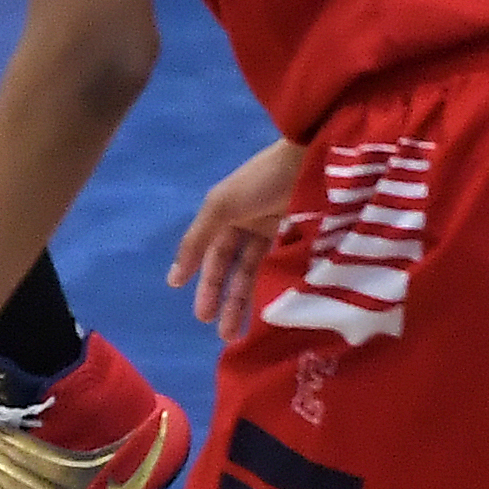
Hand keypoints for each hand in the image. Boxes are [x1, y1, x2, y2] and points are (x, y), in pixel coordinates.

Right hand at [168, 137, 304, 343]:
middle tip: (222, 334)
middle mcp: (252, 224)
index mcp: (229, 216)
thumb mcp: (220, 207)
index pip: (214, 257)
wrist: (316, 155)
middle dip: (226, 301)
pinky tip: (269, 309)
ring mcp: (279, 230)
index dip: (206, 285)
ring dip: (248, 302)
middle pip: (235, 270)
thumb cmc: (261, 180)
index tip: (201, 315)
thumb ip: (196, 241)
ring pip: (259, 273)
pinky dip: (275, 287)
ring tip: (242, 332)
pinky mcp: (305, 235)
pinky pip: (284, 266)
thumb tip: (172, 280)